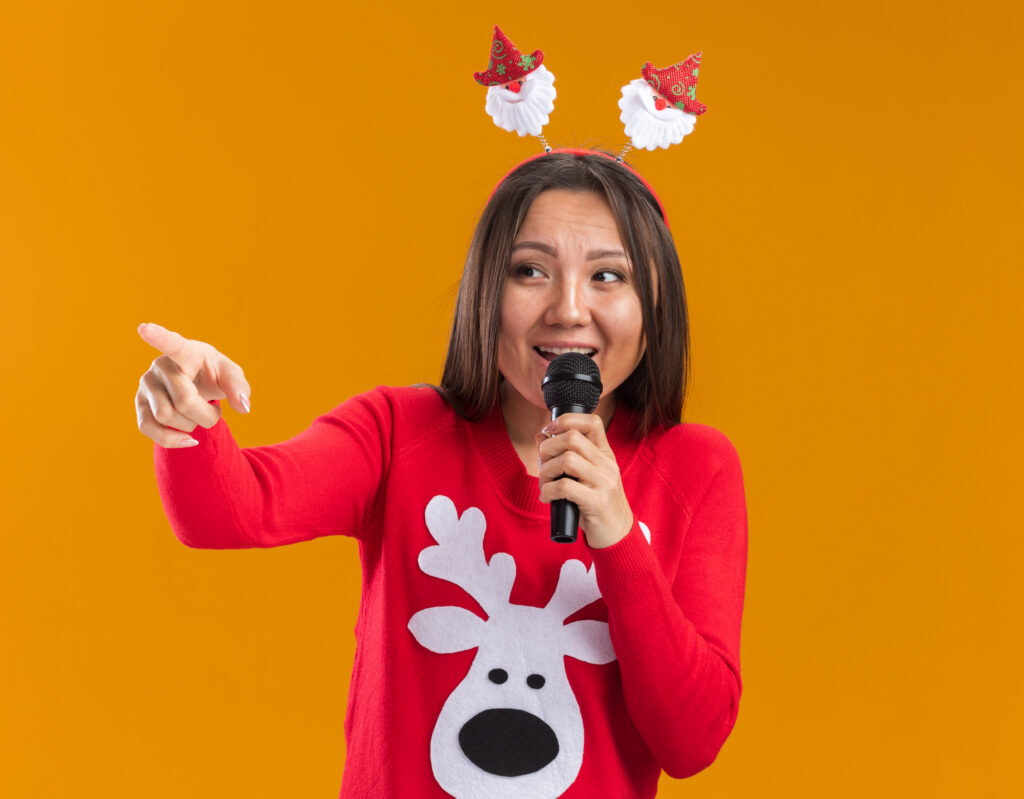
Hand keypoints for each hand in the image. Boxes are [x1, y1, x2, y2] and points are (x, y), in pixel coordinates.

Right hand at [135, 322, 250, 447]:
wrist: (195, 386)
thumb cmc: (212, 375)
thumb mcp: (230, 375)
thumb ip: (239, 387)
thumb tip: (243, 406)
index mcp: (185, 352)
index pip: (172, 343)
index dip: (159, 336)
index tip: (144, 328)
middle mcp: (161, 365)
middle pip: (183, 400)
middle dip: (206, 415)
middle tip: (215, 412)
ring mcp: (147, 385)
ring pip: (166, 416)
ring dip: (191, 426)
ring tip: (197, 416)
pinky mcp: (140, 405)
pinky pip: (149, 429)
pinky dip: (172, 440)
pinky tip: (187, 439)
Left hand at [536, 413, 633, 548]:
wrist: (617, 533)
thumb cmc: (596, 503)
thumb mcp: (586, 476)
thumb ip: (567, 455)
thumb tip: (541, 436)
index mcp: (605, 454)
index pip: (592, 422)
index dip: (566, 420)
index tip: (548, 431)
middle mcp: (607, 465)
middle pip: (572, 438)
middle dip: (547, 448)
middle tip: (542, 464)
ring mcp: (604, 483)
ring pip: (567, 460)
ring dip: (546, 471)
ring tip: (544, 483)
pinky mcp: (597, 502)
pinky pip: (565, 487)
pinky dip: (548, 491)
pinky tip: (546, 497)